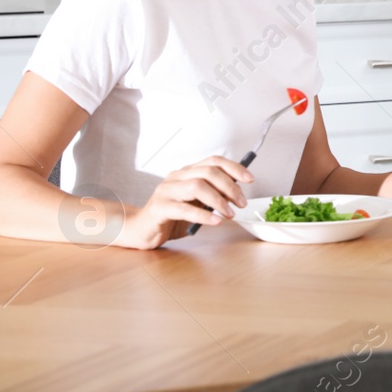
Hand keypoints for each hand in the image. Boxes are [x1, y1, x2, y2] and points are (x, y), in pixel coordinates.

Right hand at [118, 156, 252, 248]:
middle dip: (230, 187)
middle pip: (208, 172)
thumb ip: (212, 195)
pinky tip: (215, 221)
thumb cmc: (171, 217)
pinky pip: (183, 209)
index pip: (213, 161)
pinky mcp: (158, 208)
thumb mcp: (196, 203)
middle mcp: (176, 177)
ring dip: (219, 200)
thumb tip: (237, 191)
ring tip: (230, 214)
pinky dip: (203, 215)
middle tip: (241, 203)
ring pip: (197, 187)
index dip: (234, 168)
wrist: (141, 230)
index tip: (250, 179)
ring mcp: (165, 191)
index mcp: (186, 173)